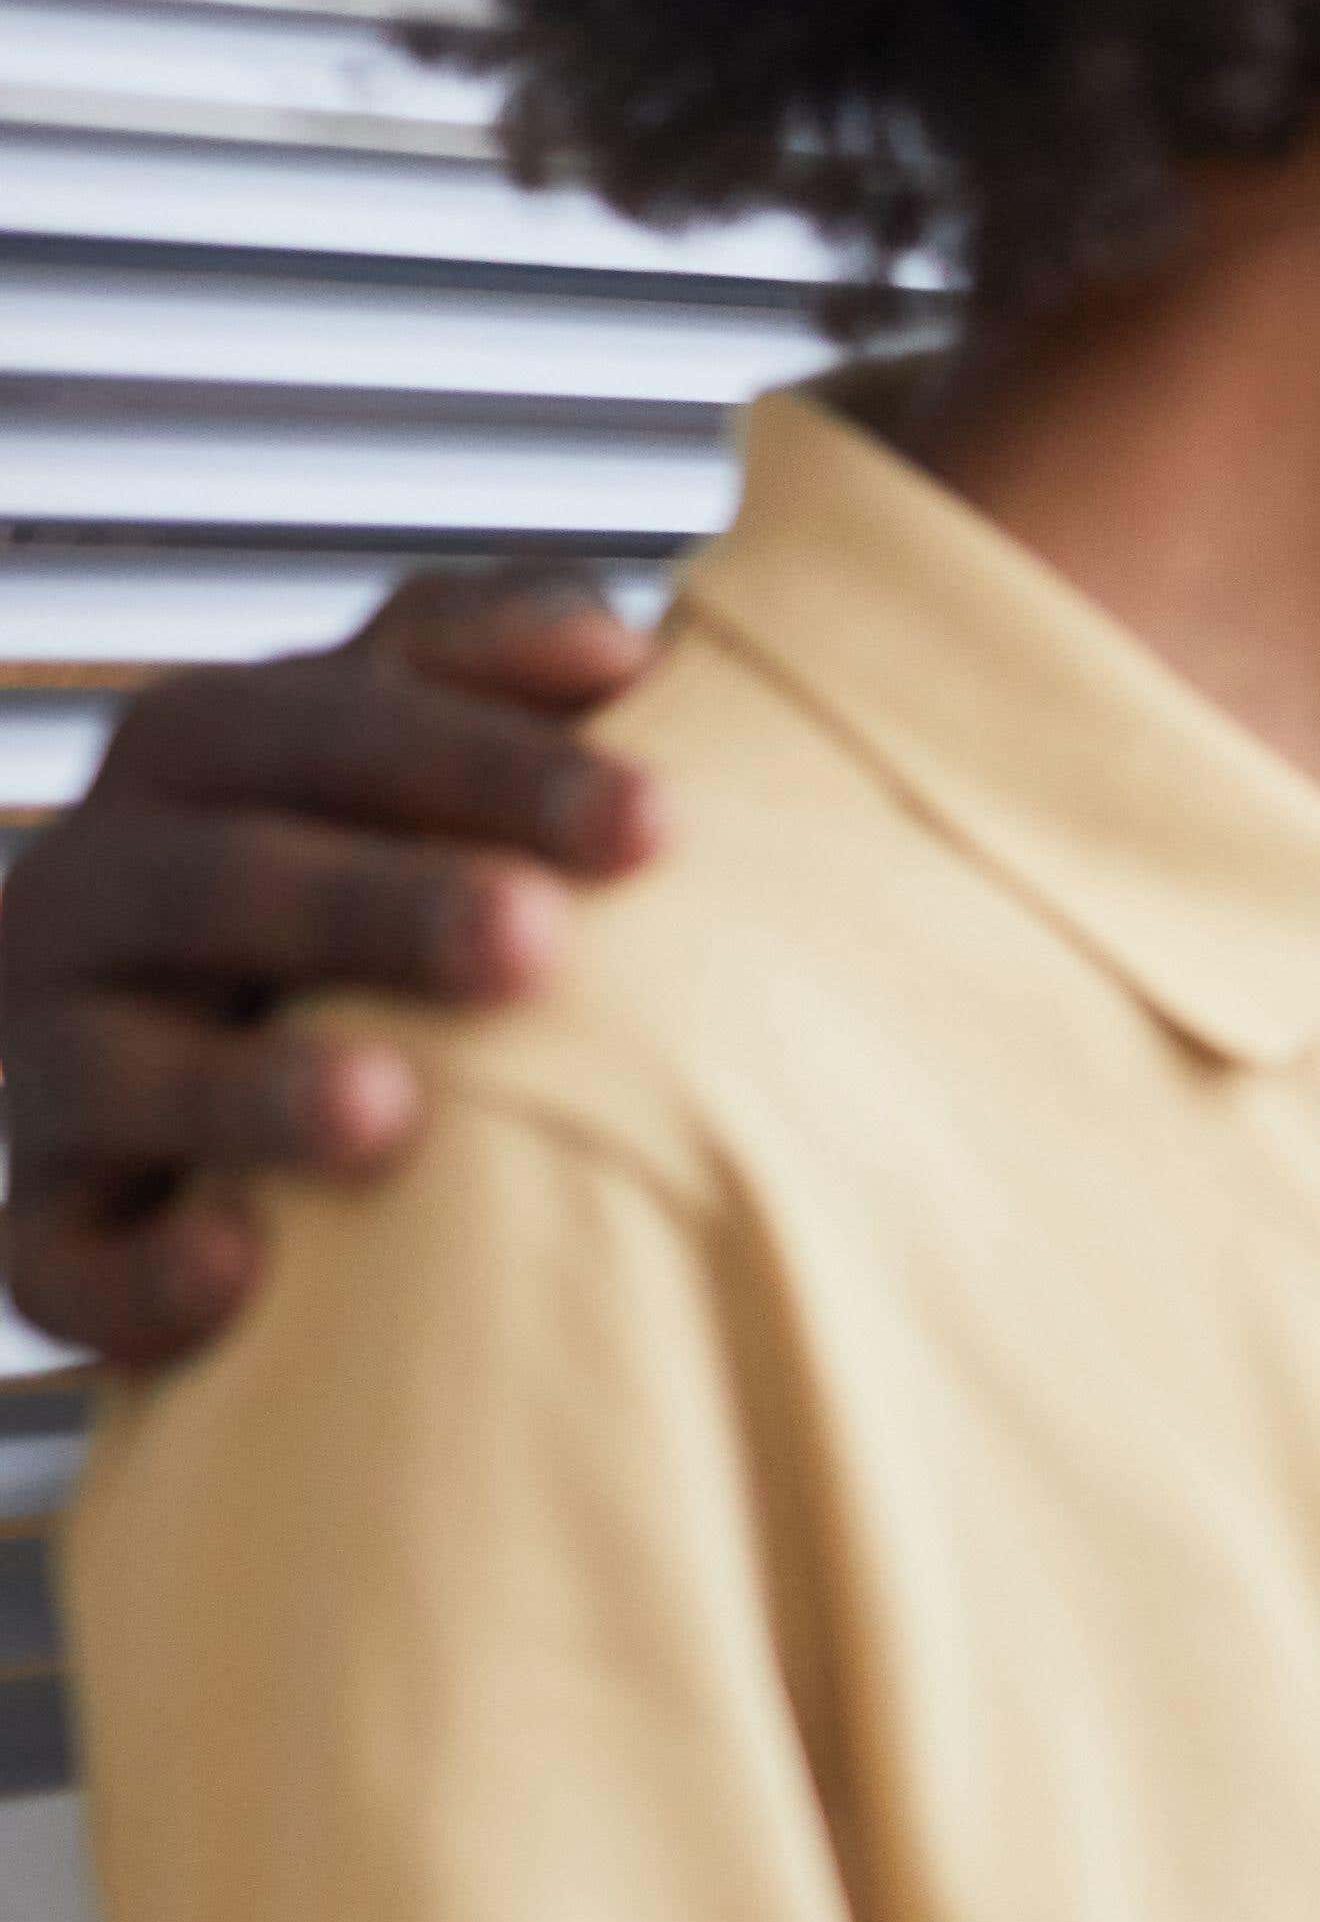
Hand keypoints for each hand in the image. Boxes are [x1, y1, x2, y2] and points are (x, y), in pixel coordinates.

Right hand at [3, 566, 657, 1361]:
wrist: (268, 1045)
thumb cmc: (395, 852)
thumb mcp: (427, 731)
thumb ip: (499, 655)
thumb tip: (613, 645)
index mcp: (200, 754)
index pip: (319, 726)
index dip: (481, 761)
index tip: (657, 824)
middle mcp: (94, 890)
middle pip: (215, 881)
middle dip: (375, 906)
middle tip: (533, 942)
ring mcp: (52, 1058)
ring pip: (110, 1069)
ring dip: (245, 1091)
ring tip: (387, 1112)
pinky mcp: (47, 1219)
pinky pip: (56, 1260)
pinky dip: (136, 1276)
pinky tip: (237, 1274)